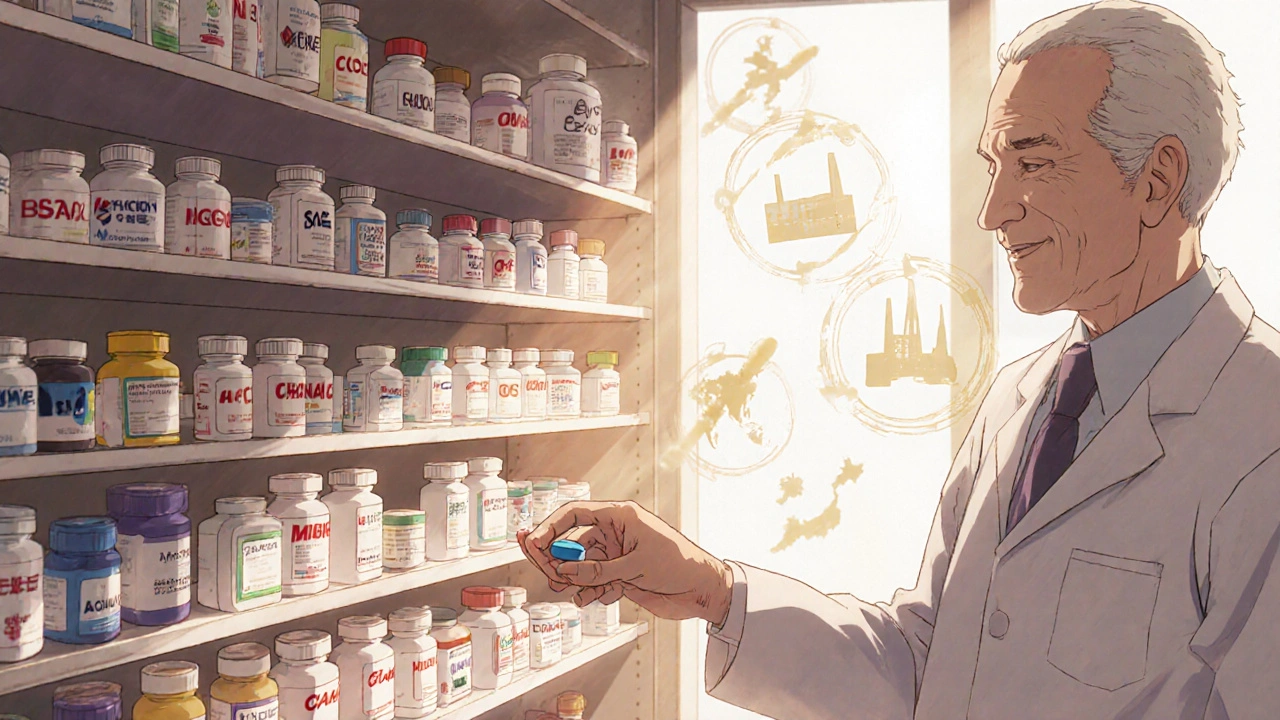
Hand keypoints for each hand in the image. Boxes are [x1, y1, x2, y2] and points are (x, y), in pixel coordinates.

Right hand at [518, 500, 733, 625]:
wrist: (703, 590)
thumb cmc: (679, 565)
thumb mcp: (635, 567)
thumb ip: (596, 570)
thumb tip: (563, 570)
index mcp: (620, 516)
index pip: (575, 513)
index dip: (550, 527)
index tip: (532, 543)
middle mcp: (615, 532)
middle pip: (572, 540)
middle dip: (558, 558)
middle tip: (550, 575)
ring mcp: (616, 554)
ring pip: (580, 564)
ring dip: (573, 578)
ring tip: (571, 590)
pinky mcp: (620, 574)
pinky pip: (592, 580)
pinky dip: (588, 591)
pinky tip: (588, 600)